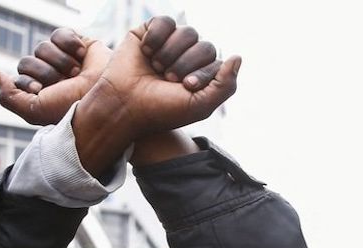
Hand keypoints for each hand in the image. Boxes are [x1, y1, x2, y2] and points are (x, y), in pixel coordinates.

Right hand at [0, 20, 233, 127]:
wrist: (124, 106)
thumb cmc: (160, 110)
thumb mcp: (200, 106)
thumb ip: (226, 85)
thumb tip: (238, 56)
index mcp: (200, 75)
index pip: (215, 61)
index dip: (202, 72)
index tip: (184, 87)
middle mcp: (186, 58)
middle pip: (203, 45)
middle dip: (185, 63)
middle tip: (168, 79)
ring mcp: (168, 45)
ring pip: (186, 32)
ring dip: (170, 53)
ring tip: (156, 67)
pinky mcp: (149, 33)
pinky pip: (165, 22)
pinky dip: (156, 37)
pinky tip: (146, 52)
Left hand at [0, 29, 108, 125]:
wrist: (110, 94)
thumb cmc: (74, 106)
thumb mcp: (35, 111)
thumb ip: (8, 97)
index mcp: (39, 94)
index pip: (19, 78)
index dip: (30, 82)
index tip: (44, 91)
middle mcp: (49, 77)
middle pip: (28, 61)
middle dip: (45, 72)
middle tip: (64, 82)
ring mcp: (62, 60)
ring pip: (42, 47)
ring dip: (58, 60)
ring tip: (76, 71)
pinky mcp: (76, 44)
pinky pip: (59, 34)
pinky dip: (68, 42)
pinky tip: (81, 54)